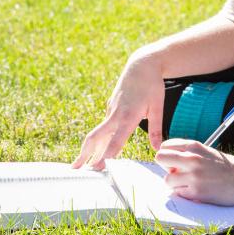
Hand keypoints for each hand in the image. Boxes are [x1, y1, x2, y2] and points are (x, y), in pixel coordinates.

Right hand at [71, 52, 165, 170]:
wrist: (141, 65)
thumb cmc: (151, 85)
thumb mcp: (158, 107)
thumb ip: (156, 129)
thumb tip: (157, 149)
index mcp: (128, 116)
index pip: (116, 140)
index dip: (107, 154)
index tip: (99, 168)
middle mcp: (115, 114)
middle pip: (95, 137)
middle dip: (85, 153)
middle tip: (75, 169)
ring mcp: (110, 110)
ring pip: (97, 133)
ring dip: (89, 150)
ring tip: (81, 164)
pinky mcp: (110, 107)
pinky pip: (103, 127)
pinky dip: (98, 140)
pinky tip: (97, 150)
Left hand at [153, 139, 233, 204]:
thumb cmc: (225, 166)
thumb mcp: (205, 151)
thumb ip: (187, 153)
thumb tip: (167, 160)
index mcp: (193, 146)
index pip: (165, 146)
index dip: (168, 156)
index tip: (175, 162)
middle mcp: (192, 158)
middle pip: (160, 158)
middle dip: (166, 167)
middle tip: (177, 172)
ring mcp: (194, 175)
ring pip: (167, 180)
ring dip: (176, 183)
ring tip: (190, 183)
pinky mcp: (197, 192)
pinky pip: (178, 193)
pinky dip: (185, 193)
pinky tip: (197, 190)